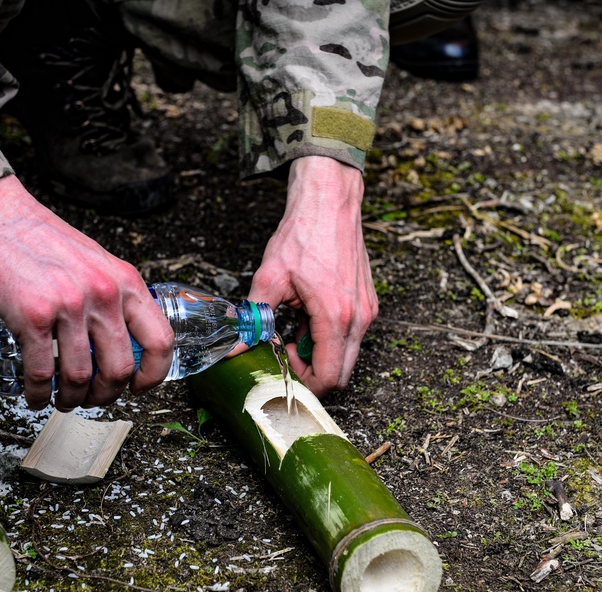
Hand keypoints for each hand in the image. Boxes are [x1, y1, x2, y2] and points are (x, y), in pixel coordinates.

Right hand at [0, 176, 173, 409]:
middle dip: (107, 394)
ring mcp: (69, 306)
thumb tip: (125, 343)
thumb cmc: (44, 242)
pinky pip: (42, 372)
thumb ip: (116, 298)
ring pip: (81, 377)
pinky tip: (36, 395)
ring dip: (73, 398)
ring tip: (64, 399)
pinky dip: (39, 394)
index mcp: (126, 282)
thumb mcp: (99, 264)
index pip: (160, 340)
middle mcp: (103, 294)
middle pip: (120, 368)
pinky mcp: (32, 316)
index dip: (153, 375)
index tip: (140, 387)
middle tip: (95, 398)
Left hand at [248, 156, 377, 395]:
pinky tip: (307, 315)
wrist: (330, 200)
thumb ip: (253, 319)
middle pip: (341, 373)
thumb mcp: (270, 277)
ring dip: (319, 352)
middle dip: (312, 372)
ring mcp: (367, 310)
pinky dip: (329, 336)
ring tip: (294, 327)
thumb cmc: (305, 233)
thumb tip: (234, 347)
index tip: (282, 361)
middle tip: (286, 350)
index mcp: (336, 316)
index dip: (303, 382)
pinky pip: (350, 335)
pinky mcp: (367, 302)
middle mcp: (359, 318)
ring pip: (346, 355)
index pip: (328, 377)